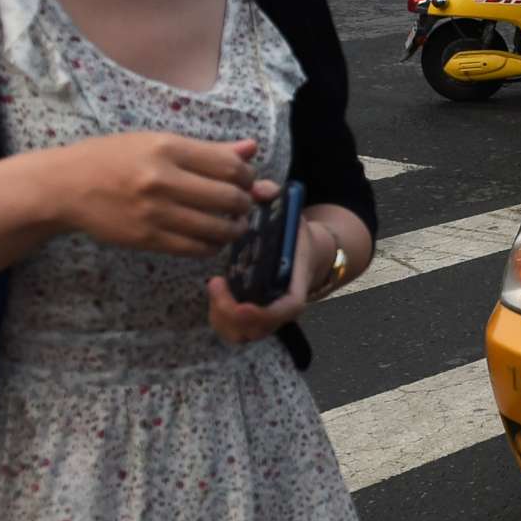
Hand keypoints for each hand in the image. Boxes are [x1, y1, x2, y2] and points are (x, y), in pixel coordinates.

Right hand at [48, 133, 257, 256]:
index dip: (248, 177)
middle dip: (245, 204)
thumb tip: (252, 148)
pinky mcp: (147, 239)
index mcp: (167, 148)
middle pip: (229, 198)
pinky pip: (195, 248)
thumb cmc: (114, 158)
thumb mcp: (157, 142)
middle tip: (243, 205)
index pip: (230, 166)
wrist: (66, 186)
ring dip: (235, 229)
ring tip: (234, 224)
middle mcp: (162, 179)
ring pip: (217, 228)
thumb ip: (208, 149)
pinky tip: (212, 238)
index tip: (247, 181)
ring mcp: (154, 212)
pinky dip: (212, 246)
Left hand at [204, 202, 325, 344]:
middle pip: (259, 328)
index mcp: (297, 283)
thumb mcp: (289, 214)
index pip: (289, 307)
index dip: (265, 313)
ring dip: (224, 316)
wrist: (304, 253)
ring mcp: (266, 315)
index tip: (243, 304)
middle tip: (216, 283)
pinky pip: (233, 329)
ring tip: (215, 286)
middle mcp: (281, 305)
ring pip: (242, 333)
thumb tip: (260, 188)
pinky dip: (220, 317)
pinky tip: (216, 290)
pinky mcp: (250, 317)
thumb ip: (275, 199)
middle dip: (232, 313)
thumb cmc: (293, 235)